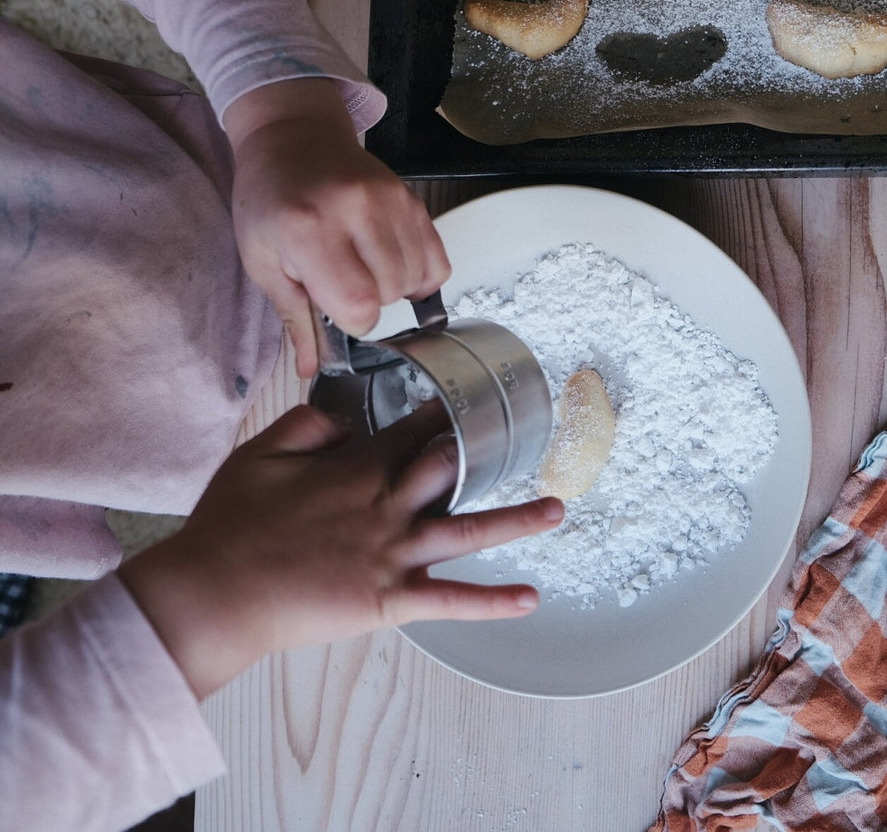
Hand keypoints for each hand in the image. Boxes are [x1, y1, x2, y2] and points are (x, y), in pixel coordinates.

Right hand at [118, 402, 562, 698]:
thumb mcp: (259, 455)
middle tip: (520, 439)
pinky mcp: (390, 601)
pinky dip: (492, 602)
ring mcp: (392, 555)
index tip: (464, 400)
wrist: (214, 593)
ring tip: (557, 509)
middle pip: (449, 470)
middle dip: (484, 452)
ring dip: (517, 520)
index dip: (438, 416)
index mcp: (355, 470)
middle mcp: (385, 508)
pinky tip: (529, 597)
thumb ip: (306, 426)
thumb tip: (343, 418)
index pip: (409, 433)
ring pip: (467, 532)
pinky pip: (451, 601)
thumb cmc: (230, 526)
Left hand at [223, 78, 450, 377]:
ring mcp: (391, 201)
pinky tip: (393, 266)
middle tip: (342, 283)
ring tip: (364, 269)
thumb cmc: (269, 200)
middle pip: (390, 293)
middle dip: (370, 303)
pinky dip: (421, 273)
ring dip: (394, 289)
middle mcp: (357, 211)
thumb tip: (311, 369)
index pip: (358, 303)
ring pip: (416, 278)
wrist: (293, 138)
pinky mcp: (412, 199)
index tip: (335, 311)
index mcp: (309, 229)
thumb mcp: (262, 260)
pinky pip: (436, 258)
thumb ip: (293, 317)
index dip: (352, 321)